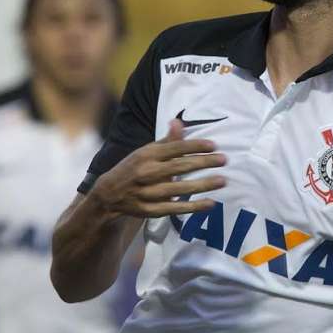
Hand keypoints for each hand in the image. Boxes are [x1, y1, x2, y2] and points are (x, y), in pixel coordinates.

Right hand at [90, 119, 226, 217]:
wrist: (108, 195)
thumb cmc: (133, 168)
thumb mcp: (146, 151)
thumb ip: (166, 141)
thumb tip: (179, 122)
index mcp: (146, 155)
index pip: (174, 148)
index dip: (194, 146)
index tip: (214, 145)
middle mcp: (146, 173)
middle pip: (178, 167)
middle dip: (203, 162)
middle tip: (224, 159)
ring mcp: (147, 193)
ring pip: (178, 189)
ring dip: (202, 185)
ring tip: (222, 180)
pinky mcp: (150, 210)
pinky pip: (174, 209)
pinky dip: (193, 207)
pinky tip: (210, 203)